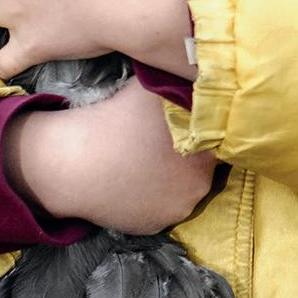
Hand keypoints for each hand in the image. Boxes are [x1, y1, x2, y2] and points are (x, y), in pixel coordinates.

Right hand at [8, 76, 215, 234]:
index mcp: (206, 149)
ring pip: (186, 188)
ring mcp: (177, 210)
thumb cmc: (117, 118)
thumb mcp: (154, 88)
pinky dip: (157, 193)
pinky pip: (164, 205)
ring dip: (178, 174)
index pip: (220, 136)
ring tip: (153, 156)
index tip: (191, 119)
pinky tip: (140, 176)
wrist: (76, 164)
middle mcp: (200, 184)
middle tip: (169, 137)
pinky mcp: (156, 226)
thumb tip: (198, 72)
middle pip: (207, 164)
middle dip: (194, 151)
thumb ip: (181, 84)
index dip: (207, 125)